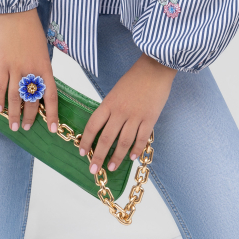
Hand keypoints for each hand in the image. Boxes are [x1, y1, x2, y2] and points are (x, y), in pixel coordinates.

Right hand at [0, 9, 58, 134]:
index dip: (52, 114)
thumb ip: (42, 69)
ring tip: (14, 125)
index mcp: (45, 67)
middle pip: (32, 100)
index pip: (51, 96)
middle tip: (27, 127)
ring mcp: (16, 68)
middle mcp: (32, 71)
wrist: (18, 16)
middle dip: (30, 117)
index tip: (52, 128)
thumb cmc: (32, 31)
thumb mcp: (43, 52)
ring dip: (14, 114)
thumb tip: (39, 87)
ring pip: (15, 98)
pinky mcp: (3, 64)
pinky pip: (1, 87)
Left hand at [78, 53, 175, 173]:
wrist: (155, 68)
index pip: (92, 125)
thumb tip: (104, 127)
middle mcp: (120, 111)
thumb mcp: (116, 91)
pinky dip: (136, 150)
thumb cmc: (134, 78)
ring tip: (112, 167)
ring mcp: (136, 116)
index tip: (82, 152)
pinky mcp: (150, 119)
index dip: (86, 141)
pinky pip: (141, 139)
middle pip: (106, 138)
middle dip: (99, 156)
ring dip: (117, 157)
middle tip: (94, 170)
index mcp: (109, 103)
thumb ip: (110, 108)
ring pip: (123, 142)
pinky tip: (132, 157)